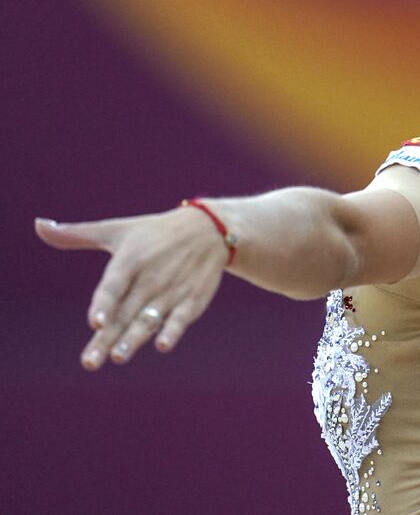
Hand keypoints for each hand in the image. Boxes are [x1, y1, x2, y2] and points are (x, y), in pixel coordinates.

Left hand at [34, 208, 227, 369]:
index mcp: (130, 261)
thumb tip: (39, 226)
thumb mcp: (117, 230)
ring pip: (149, 320)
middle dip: (107, 339)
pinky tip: (163, 344)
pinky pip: (181, 318)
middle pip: (125, 313)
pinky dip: (173, 330)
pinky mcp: (192, 300)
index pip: (113, 286)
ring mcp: (172, 291)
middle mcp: (151, 278)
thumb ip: (77, 234)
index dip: (104, 304)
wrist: (210, 229)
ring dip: (134, 339)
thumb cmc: (154, 232)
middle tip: (90, 363)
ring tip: (118, 356)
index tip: (95, 323)